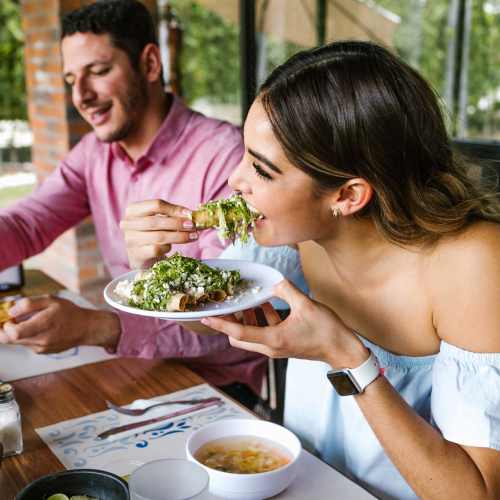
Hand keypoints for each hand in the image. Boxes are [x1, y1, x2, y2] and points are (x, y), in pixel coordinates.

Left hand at [0, 296, 120, 353]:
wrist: (86, 328)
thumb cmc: (70, 313)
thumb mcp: (51, 300)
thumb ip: (28, 304)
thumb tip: (10, 311)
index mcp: (44, 325)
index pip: (13, 333)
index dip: (5, 326)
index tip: (8, 318)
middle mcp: (41, 340)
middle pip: (10, 340)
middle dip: (6, 330)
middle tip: (11, 320)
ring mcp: (41, 348)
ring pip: (18, 342)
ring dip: (17, 332)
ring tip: (29, 321)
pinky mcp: (42, 352)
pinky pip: (27, 344)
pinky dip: (27, 336)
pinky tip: (38, 328)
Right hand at [120, 199, 197, 268]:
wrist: (141, 256)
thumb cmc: (152, 233)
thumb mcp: (159, 221)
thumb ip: (172, 215)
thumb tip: (193, 215)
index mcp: (133, 210)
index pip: (155, 205)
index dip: (174, 209)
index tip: (189, 214)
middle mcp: (128, 224)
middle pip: (157, 221)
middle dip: (178, 223)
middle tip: (193, 226)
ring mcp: (131, 240)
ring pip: (159, 236)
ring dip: (179, 236)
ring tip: (193, 236)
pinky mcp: (137, 254)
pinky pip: (156, 249)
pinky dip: (167, 247)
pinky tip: (172, 247)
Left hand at [202, 280, 368, 367]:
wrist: (342, 349)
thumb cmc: (326, 331)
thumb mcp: (305, 305)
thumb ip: (287, 290)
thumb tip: (274, 281)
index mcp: (273, 339)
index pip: (238, 332)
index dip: (220, 323)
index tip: (205, 316)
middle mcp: (270, 347)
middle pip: (239, 336)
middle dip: (230, 320)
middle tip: (227, 303)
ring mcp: (276, 347)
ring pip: (250, 334)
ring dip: (246, 318)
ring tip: (247, 299)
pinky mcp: (282, 344)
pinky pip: (263, 331)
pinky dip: (260, 319)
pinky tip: (265, 303)